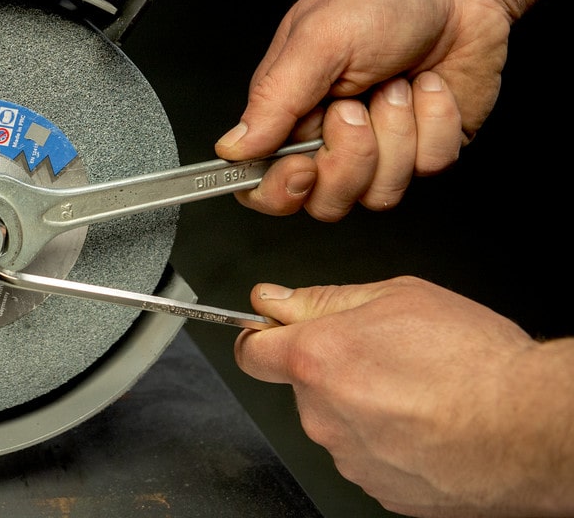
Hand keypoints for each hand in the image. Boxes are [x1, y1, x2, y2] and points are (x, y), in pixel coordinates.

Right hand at [214, 0, 573, 220]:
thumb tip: (232, 147)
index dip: (280, 191)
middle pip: (326, 201)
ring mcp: (382, 150)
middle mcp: (330, 141)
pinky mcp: (427, 149)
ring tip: (396, 83)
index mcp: (288, 116)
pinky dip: (434, 120)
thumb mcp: (315, 41)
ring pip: (380, 192)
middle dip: (349, 156)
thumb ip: (272, 100)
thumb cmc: (380, 0)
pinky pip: (429, 166)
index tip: (303, 166)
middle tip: (354, 106)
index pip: (263, 186)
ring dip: (396, 131)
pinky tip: (429, 86)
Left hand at [234, 277, 573, 516]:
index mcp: (317, 359)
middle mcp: (322, 414)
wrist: (534, 427)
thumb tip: (275, 300)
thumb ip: (322, 299)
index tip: (274, 334)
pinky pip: (367, 457)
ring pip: (337, 422)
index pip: (251, 352)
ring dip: (362, 407)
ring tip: (418, 392)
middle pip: (303, 386)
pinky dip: (387, 442)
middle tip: (384, 356)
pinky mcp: (379, 491)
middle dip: (330, 369)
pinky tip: (426, 425)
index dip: (262, 338)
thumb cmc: (476, 361)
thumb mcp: (397, 295)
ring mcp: (349, 458)